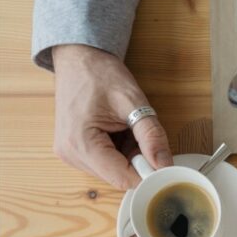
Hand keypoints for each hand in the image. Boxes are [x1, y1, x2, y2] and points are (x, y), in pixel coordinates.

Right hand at [51, 44, 172, 189]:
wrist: (78, 58)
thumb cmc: (100, 73)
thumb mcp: (133, 103)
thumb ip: (152, 136)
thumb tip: (166, 165)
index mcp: (80, 143)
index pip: (123, 178)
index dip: (148, 175)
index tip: (164, 163)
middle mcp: (70, 154)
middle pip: (118, 177)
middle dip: (139, 162)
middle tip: (142, 134)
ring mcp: (70, 154)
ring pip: (113, 171)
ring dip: (129, 156)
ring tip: (126, 127)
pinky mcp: (74, 151)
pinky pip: (105, 163)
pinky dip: (119, 152)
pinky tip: (117, 131)